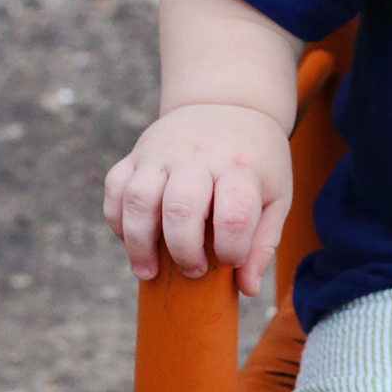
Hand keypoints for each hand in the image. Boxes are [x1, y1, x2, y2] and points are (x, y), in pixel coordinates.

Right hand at [104, 102, 291, 296]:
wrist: (231, 103)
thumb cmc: (256, 161)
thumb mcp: (275, 195)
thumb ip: (263, 241)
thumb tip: (246, 288)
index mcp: (241, 166)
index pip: (233, 213)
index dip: (231, 248)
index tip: (230, 261)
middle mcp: (200, 155)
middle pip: (180, 207)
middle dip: (182, 250)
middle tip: (194, 270)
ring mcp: (163, 151)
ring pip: (138, 198)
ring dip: (139, 242)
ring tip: (148, 271)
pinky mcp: (137, 152)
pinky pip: (115, 187)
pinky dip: (117, 219)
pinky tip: (132, 239)